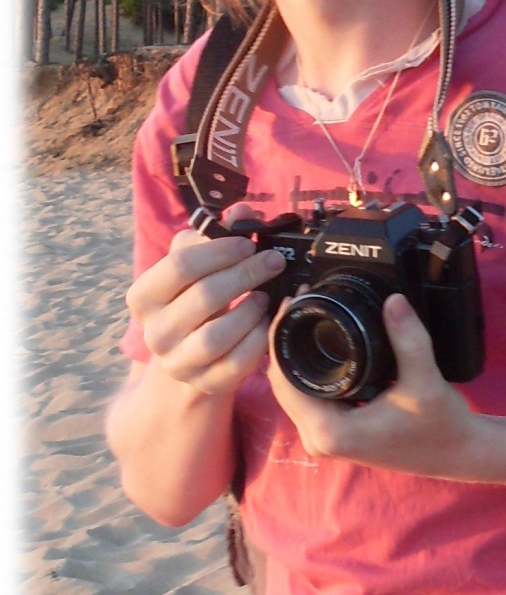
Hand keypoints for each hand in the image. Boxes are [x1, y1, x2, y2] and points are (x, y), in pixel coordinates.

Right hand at [126, 225, 285, 394]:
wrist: (188, 350)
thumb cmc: (193, 295)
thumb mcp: (196, 263)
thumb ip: (216, 235)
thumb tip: (244, 212)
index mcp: (143, 297)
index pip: (180, 266)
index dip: (220, 251)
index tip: (248, 244)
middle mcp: (155, 333)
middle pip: (205, 296)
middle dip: (246, 274)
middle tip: (272, 262)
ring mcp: (178, 363)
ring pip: (218, 335)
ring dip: (250, 310)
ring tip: (266, 295)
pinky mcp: (205, 382)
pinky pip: (237, 363)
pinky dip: (258, 339)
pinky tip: (267, 322)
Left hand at [267, 292, 477, 476]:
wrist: (459, 453)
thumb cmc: (442, 424)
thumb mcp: (424, 380)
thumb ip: (408, 339)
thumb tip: (392, 300)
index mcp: (330, 431)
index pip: (284, 377)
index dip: (281, 335)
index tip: (294, 300)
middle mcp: (319, 440)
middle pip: (281, 383)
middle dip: (285, 341)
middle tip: (299, 300)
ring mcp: (325, 441)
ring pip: (291, 391)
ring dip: (294, 355)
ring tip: (304, 315)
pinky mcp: (335, 437)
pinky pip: (307, 398)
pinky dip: (306, 372)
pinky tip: (317, 345)